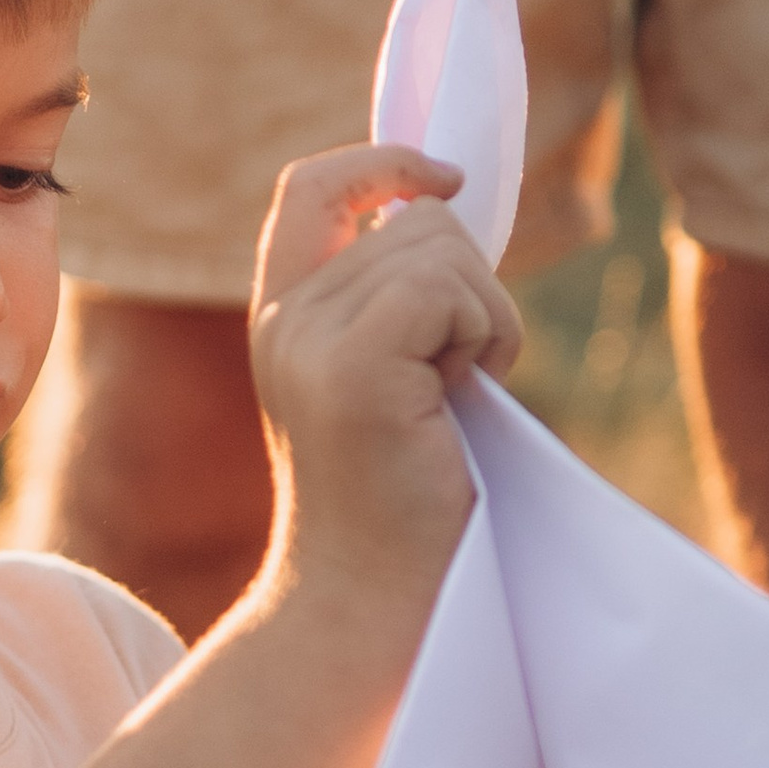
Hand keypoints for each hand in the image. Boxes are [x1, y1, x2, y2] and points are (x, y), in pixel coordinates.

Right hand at [246, 146, 522, 603]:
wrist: (366, 606)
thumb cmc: (400, 511)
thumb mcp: (390, 383)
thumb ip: (400, 304)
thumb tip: (455, 210)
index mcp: (284, 318)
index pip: (312, 187)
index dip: (384, 161)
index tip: (445, 182)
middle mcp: (285, 320)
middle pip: (416, 218)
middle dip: (471, 287)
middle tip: (458, 380)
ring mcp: (311, 340)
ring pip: (441, 248)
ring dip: (484, 319)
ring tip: (456, 401)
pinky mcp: (353, 368)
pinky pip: (450, 290)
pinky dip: (484, 337)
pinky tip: (464, 402)